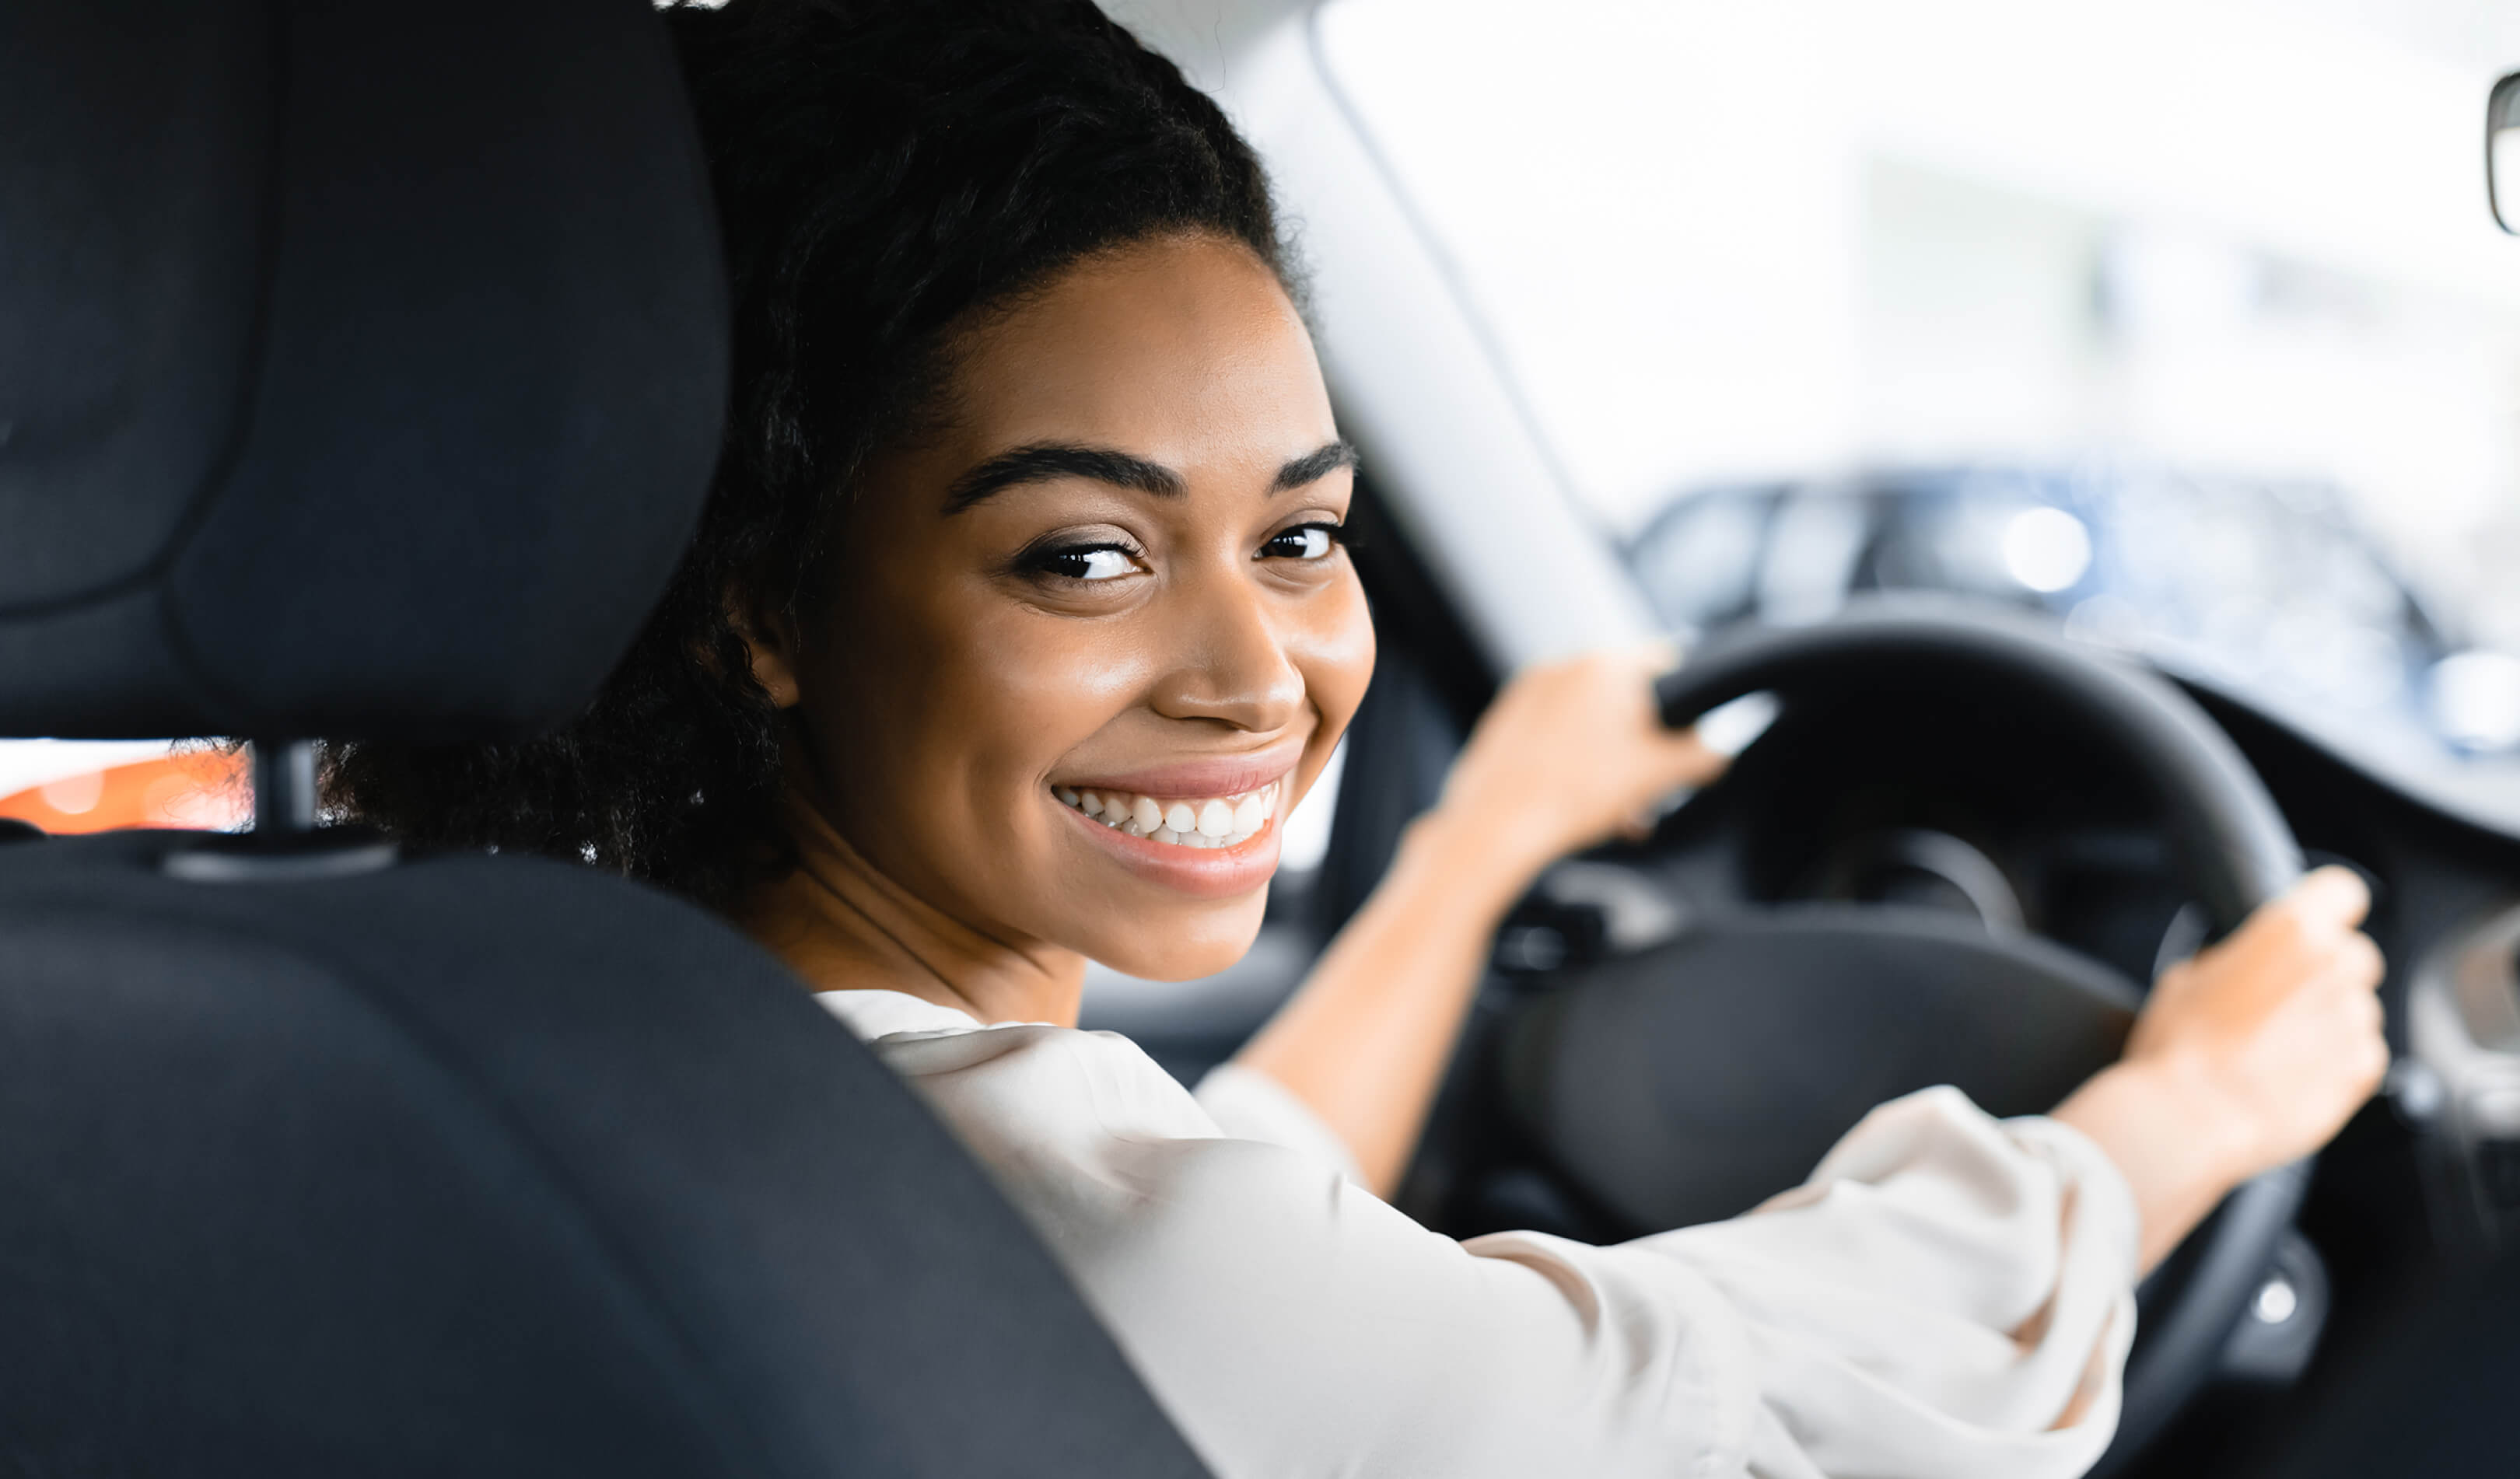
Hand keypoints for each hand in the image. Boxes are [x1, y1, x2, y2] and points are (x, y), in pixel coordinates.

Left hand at [1427, 642, 1730, 891]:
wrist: (1496, 828)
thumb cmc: (1574, 795)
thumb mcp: (1660, 774)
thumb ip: (1703, 754)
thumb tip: (1717, 749)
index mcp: (1605, 664)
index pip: (1668, 663)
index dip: (1690, 701)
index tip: (1690, 737)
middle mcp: (1563, 667)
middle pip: (1627, 699)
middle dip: (1647, 746)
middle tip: (1654, 789)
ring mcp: (1528, 693)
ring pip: (1591, 722)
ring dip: (1614, 762)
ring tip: (1619, 811)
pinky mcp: (1504, 722)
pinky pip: (1555, 735)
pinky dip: (1575, 762)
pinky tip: (1581, 805)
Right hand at [2124, 865, 2389, 1174]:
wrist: (2191, 1118)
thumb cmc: (2180, 1048)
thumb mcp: (2186, 977)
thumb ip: (2235, 958)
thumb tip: (2248, 963)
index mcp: (2291, 932)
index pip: (2342, 890)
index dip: (2327, 907)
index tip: (2316, 922)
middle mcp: (2334, 969)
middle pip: (2356, 953)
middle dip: (2328, 971)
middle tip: (2285, 997)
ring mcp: (2354, 1021)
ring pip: (2358, 1006)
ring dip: (2330, 1019)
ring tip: (2281, 1046)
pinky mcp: (2363, 1069)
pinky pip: (2363, 1052)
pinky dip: (2338, 1060)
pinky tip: (2294, 1073)